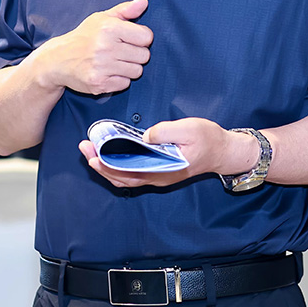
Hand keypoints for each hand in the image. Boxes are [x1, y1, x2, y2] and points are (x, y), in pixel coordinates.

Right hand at [39, 0, 152, 95]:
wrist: (58, 59)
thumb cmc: (84, 37)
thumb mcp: (102, 18)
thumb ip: (125, 10)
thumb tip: (144, 2)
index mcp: (109, 28)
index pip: (147, 37)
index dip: (140, 38)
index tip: (128, 39)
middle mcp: (106, 47)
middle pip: (144, 55)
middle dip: (135, 54)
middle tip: (120, 51)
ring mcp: (102, 67)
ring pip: (137, 71)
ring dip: (128, 68)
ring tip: (113, 62)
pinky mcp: (99, 84)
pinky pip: (124, 84)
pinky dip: (118, 80)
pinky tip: (107, 72)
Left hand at [79, 117, 255, 188]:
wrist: (223, 152)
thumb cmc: (208, 139)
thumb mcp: (189, 129)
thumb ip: (165, 132)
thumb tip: (144, 136)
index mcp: (162, 170)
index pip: (127, 172)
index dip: (106, 164)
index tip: (92, 152)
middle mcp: (156, 177)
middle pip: (120, 177)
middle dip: (99, 163)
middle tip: (83, 147)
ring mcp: (156, 176)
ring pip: (124, 177)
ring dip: (104, 165)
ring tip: (90, 150)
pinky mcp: (157, 170)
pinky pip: (131, 173)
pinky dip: (116, 165)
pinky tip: (108, 153)